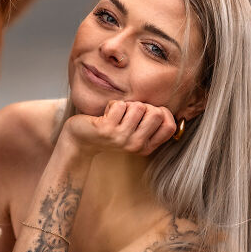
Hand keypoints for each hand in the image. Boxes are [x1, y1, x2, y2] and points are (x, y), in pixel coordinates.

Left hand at [61, 100, 176, 156]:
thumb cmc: (110, 129)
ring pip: (137, 106)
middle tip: (127, 114)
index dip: (161, 113)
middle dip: (142, 105)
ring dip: (125, 105)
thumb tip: (166, 109)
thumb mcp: (133, 129)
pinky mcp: (107, 130)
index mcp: (146, 146)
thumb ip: (150, 121)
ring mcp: (121, 139)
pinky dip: (112, 104)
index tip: (146, 113)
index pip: (170, 126)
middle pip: (155, 113)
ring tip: (115, 115)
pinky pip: (120, 105)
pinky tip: (105, 115)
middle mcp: (136, 145)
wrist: (81, 139)